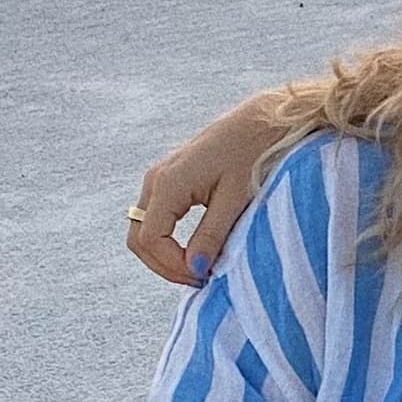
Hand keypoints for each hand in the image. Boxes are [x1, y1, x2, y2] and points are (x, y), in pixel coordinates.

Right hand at [130, 92, 285, 285]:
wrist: (264, 120)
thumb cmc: (254, 154)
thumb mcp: (236, 199)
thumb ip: (213, 234)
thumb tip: (194, 269)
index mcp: (169, 182)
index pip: (150, 239)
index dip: (171, 266)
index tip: (201, 279)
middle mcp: (156, 179)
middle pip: (138, 237)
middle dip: (163, 264)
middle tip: (198, 280)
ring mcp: (160, 177)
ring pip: (144, 228)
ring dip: (165, 254)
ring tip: (199, 269)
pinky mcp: (171, 178)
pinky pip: (157, 217)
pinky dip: (169, 239)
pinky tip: (196, 250)